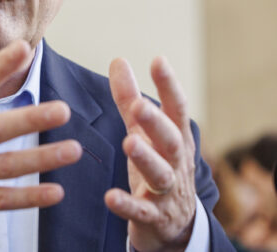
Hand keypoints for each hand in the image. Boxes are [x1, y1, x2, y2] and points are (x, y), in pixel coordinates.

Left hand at [106, 57, 197, 251]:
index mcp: (175, 139)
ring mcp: (167, 192)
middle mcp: (176, 163)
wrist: (174, 225)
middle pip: (171, 141)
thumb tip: (118, 60)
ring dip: (146, 158)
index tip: (158, 60)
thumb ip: (129, 98)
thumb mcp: (143, 132)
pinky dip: (128, 204)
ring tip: (129, 143)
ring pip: (161, 174)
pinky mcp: (153, 217)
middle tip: (139, 105)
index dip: (169, 85)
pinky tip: (110, 197)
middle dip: (156, 123)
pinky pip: (141, 211)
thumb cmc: (158, 167)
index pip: (176, 109)